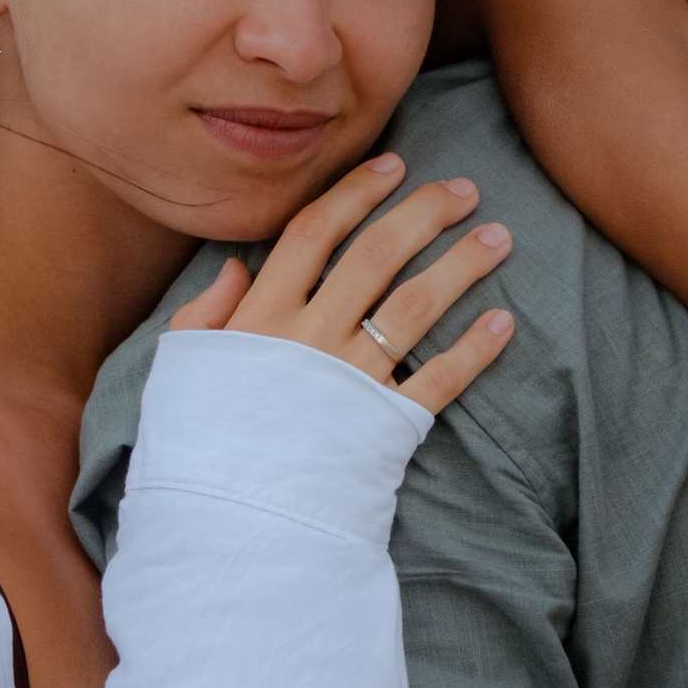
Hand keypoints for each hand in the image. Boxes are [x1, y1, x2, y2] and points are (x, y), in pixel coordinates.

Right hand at [169, 151, 512, 419]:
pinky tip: (504, 323)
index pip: (313, 232)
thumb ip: (204, 313)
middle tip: (465, 190)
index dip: (355, 192)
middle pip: (376, 255)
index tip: (393, 166)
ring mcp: (351, 380)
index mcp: (261, 315)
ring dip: (462, 266)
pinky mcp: (383, 426)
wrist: (225, 522)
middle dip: (425, 213)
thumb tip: (238, 267)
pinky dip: (474, 351)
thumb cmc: (198, 441)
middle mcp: (311, 337)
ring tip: (500, 238)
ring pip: (415, 306)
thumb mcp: (183, 368)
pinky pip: (438, 381)